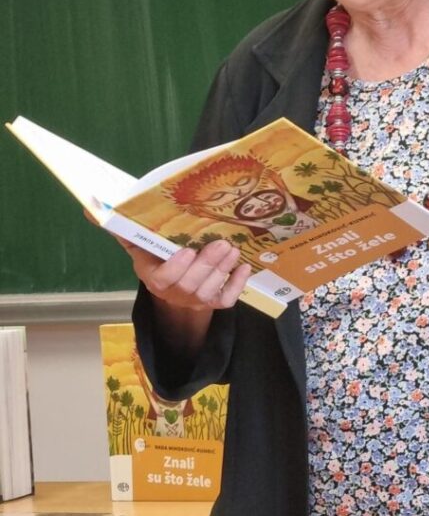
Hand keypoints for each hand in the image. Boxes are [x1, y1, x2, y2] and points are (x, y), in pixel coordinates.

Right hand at [118, 237, 250, 311]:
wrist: (174, 283)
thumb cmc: (156, 257)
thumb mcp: (139, 244)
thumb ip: (124, 231)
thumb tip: (96, 213)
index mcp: (153, 279)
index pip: (163, 279)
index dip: (176, 268)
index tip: (187, 250)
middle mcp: (174, 294)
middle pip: (190, 285)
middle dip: (207, 264)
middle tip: (222, 243)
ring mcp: (194, 301)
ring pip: (208, 292)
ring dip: (222, 270)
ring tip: (233, 249)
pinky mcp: (212, 303)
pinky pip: (226, 300)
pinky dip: (237, 285)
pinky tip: (245, 268)